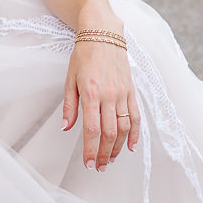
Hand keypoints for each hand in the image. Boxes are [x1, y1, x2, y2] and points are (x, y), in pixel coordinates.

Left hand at [62, 35, 139, 170]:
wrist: (103, 34)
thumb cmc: (83, 56)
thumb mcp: (69, 79)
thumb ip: (69, 106)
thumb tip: (66, 128)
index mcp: (91, 93)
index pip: (92, 129)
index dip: (91, 150)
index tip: (89, 164)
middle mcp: (109, 95)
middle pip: (110, 133)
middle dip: (105, 154)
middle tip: (99, 167)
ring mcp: (123, 94)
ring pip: (124, 128)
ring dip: (118, 148)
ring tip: (111, 160)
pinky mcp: (131, 91)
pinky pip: (136, 116)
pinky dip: (135, 133)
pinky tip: (131, 147)